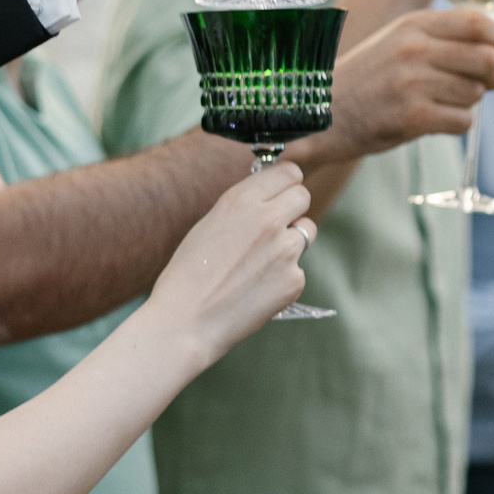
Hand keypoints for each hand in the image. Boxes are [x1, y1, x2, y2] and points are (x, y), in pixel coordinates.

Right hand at [145, 161, 314, 358]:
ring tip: (261, 261)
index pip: (289, 172)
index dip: (285, 183)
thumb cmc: (189, 274)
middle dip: (293, 207)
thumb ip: (245, 207)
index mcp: (242, 200)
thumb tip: (271, 195)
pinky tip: (258, 289)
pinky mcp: (294, 280)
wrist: (185, 321)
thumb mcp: (211, 224)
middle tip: (277, 224)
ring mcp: (285, 250)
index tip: (280, 192)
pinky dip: (284, 277)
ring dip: (291, 241)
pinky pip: (298, 269)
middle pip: (303, 195)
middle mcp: (268, 220)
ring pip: (307, 231)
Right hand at [309, 9, 493, 161]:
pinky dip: (455, 123)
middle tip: (488, 83)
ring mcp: (412, 83)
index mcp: (413, 24)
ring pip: (475, 93)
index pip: (478, 23)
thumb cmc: (369, 77)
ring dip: (468, 101)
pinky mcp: (412, 117)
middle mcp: (414, 49)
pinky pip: (462, 121)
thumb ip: (441, 35)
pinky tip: (432, 119)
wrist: (322, 113)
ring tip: (440, 100)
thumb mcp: (398, 40)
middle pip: (488, 59)